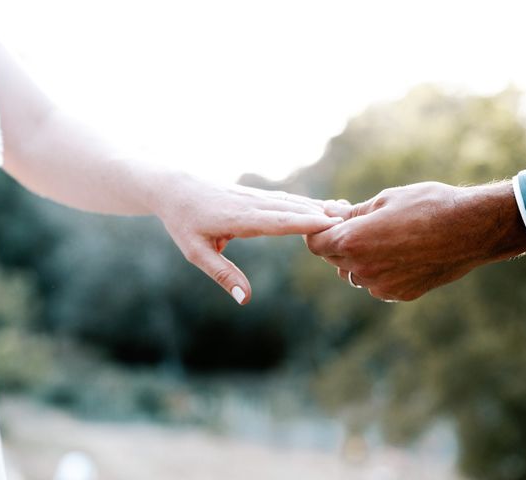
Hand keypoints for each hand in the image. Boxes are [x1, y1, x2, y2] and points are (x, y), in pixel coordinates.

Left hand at [153, 172, 342, 304]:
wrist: (175, 189)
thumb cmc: (184, 223)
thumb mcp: (197, 253)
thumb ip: (223, 275)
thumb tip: (246, 299)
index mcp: (239, 219)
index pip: (278, 221)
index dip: (305, 222)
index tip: (330, 224)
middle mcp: (252, 204)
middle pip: (292, 209)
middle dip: (321, 215)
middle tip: (350, 223)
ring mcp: (255, 197)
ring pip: (292, 202)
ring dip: (317, 207)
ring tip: (345, 214)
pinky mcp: (256, 195)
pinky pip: (285, 199)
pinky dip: (306, 203)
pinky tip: (321, 207)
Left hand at [306, 181, 525, 301]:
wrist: (473, 229)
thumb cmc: (428, 206)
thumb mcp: (385, 200)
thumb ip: (352, 213)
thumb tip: (330, 214)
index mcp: (353, 241)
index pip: (315, 243)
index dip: (317, 230)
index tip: (329, 220)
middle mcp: (363, 269)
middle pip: (333, 258)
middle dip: (338, 241)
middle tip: (356, 221)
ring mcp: (382, 286)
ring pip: (355, 273)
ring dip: (359, 257)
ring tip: (383, 236)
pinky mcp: (400, 294)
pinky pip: (377, 284)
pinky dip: (380, 270)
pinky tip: (401, 252)